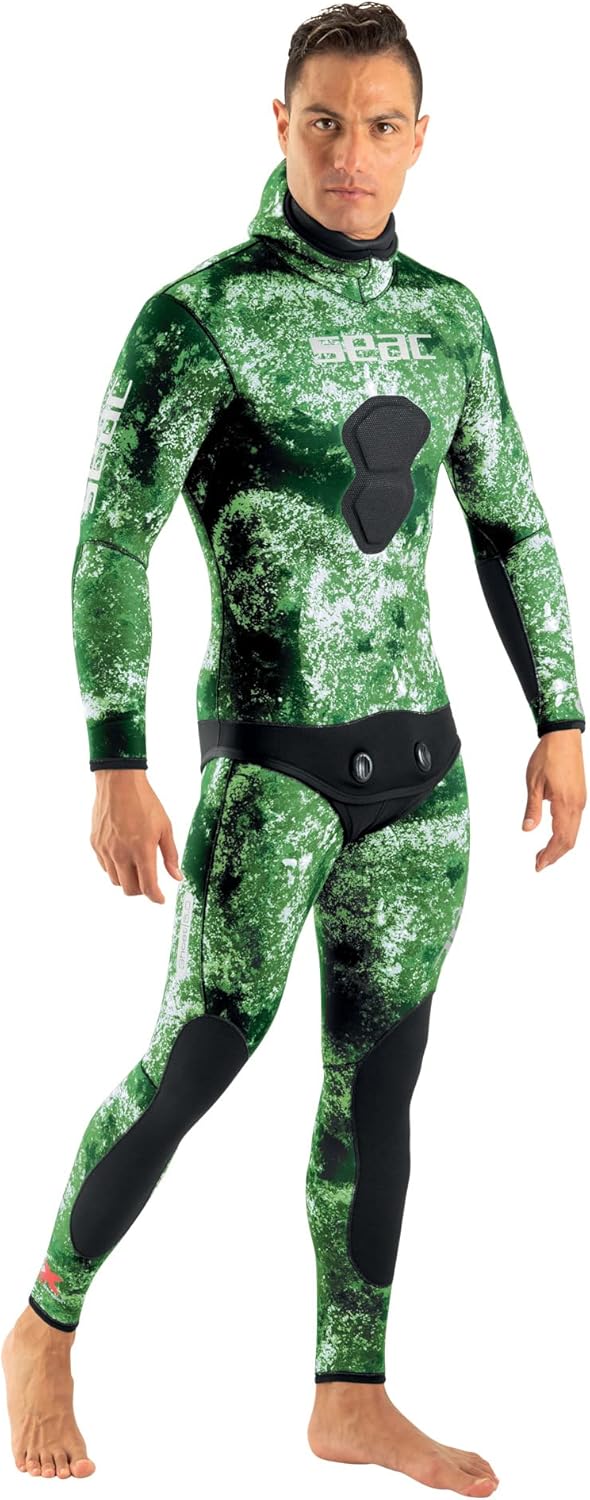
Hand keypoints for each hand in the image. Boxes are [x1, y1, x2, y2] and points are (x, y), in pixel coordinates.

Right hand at [90, 769, 183, 901]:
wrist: (119, 783)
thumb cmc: (145, 802)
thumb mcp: (165, 827)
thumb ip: (170, 855)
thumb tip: (177, 876)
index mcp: (142, 850)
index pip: (148, 887)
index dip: (156, 897)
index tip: (160, 899)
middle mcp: (122, 854)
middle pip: (130, 889)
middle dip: (142, 890)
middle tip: (149, 882)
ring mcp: (106, 850)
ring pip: (116, 880)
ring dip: (127, 879)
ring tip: (136, 866)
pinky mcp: (95, 844)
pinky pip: (105, 866)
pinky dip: (115, 867)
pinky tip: (123, 856)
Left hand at [522, 729, 585, 870]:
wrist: (563, 737)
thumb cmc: (548, 756)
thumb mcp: (533, 783)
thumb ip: (532, 808)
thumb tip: (527, 829)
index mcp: (565, 803)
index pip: (560, 838)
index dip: (549, 855)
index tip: (538, 865)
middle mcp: (577, 805)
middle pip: (569, 840)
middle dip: (555, 855)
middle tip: (539, 864)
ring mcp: (580, 801)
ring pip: (574, 832)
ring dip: (560, 846)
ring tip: (544, 853)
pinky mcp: (580, 796)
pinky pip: (575, 822)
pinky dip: (565, 834)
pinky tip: (554, 835)